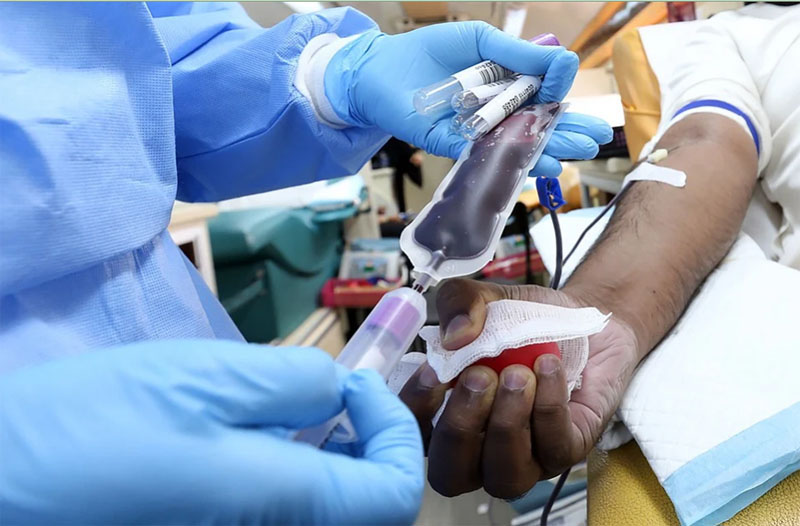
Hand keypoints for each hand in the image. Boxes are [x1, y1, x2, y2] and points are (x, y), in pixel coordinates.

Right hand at [0, 341, 422, 524]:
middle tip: (330, 391)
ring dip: (326, 453)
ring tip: (285, 406)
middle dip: (362, 440)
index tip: (358, 384)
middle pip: (362, 506)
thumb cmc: (91, 427)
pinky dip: (286, 469)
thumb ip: (293, 385)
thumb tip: (340, 393)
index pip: (394, 495)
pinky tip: (247, 435)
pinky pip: (276, 509)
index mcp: (281, 511)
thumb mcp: (204, 380)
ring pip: (320, 506)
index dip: (396, 431)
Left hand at [324, 22, 611, 171]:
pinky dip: (510, 160)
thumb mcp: (482, 41)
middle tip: (596, 141)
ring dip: (548, 150)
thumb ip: (520, 55)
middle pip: (536, 127)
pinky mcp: (453, 146)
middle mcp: (494, 113)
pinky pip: (484, 156)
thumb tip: (564, 63)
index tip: (584, 112)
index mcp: (504, 86)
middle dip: (567, 134)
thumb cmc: (430, 51)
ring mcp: (475, 132)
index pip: (542, 101)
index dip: (565, 108)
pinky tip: (538, 164)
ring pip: (515, 145)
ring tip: (577, 155)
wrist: (382, 67)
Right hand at [400, 279, 637, 497]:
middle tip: (481, 376)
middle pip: (450, 474)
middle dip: (462, 427)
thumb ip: (460, 302)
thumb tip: (454, 337)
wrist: (584, 321)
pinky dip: (548, 406)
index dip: (417, 411)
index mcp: (443, 416)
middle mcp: (477, 450)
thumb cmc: (525, 320)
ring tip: (519, 374)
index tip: (434, 371)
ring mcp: (523, 459)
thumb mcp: (486, 299)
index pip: (413, 435)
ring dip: (507, 424)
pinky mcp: (566, 453)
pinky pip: (553, 448)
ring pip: (504, 476)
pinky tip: (549, 367)